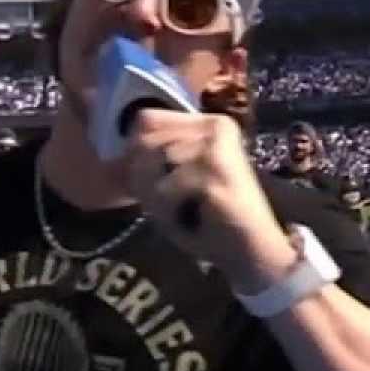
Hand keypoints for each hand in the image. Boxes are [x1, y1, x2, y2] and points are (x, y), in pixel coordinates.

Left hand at [123, 109, 296, 292]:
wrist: (252, 251)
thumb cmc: (211, 220)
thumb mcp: (176, 182)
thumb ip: (151, 161)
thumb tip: (116, 153)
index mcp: (208, 124)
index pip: (147, 119)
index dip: (135, 151)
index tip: (148, 180)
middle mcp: (215, 126)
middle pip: (145, 141)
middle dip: (145, 179)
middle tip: (171, 204)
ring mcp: (216, 147)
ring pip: (151, 163)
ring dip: (156, 198)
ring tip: (182, 212)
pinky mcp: (213, 171)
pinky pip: (163, 189)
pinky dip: (168, 212)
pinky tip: (192, 220)